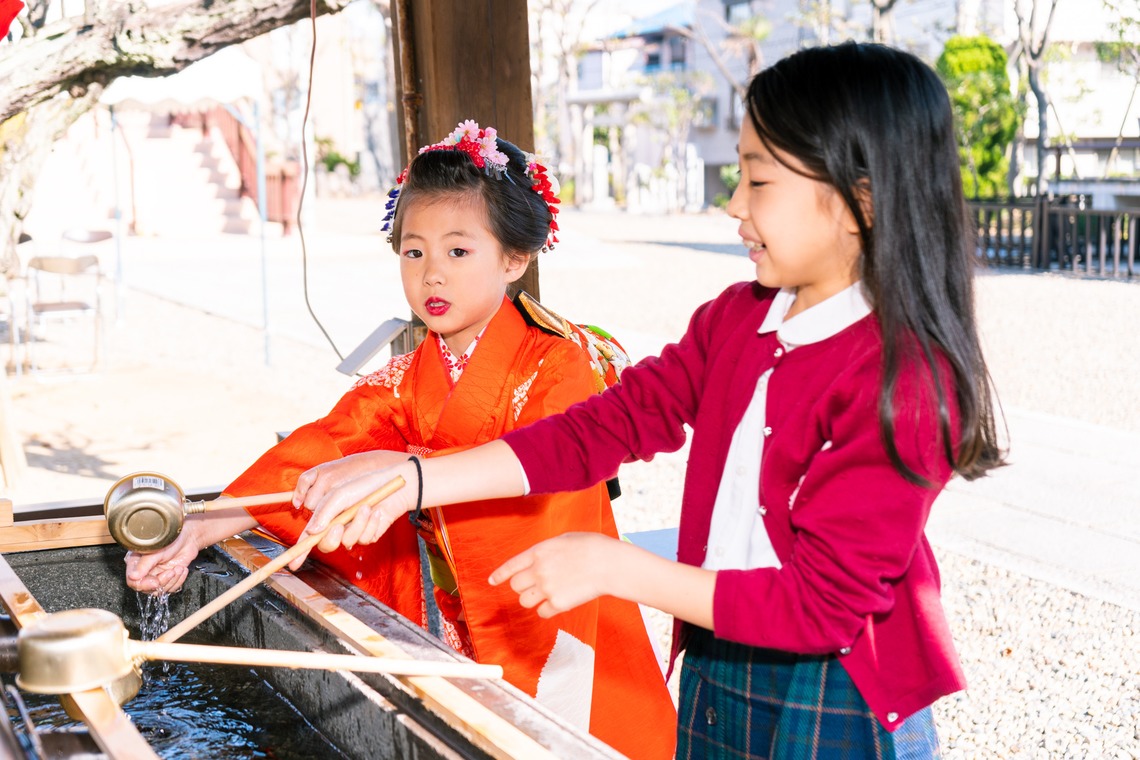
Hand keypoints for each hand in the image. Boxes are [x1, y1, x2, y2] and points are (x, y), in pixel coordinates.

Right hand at [124, 518, 205, 593]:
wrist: (189, 538)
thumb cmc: (171, 539)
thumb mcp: (156, 551)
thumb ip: (144, 564)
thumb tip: (133, 576)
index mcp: (136, 562)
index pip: (133, 581)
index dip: (144, 584)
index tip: (156, 582)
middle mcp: (144, 571)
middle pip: (147, 588)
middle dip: (162, 581)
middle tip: (171, 572)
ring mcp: (156, 575)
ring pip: (160, 590)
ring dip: (172, 580)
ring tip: (178, 568)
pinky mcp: (167, 578)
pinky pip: (170, 588)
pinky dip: (178, 580)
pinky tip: (181, 569)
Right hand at [288, 458, 420, 569]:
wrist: (392, 484)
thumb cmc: (364, 485)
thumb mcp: (339, 494)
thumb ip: (325, 511)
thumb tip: (312, 531)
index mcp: (327, 516)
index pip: (309, 537)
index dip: (299, 551)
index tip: (292, 564)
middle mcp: (339, 525)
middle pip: (326, 545)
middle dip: (331, 538)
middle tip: (339, 525)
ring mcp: (354, 531)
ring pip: (348, 541)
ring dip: (358, 524)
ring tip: (367, 507)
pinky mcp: (369, 534)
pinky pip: (365, 538)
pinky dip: (371, 524)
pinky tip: (377, 512)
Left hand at [488, 532, 619, 617]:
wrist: (609, 563)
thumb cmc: (591, 547)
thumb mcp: (563, 539)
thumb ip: (546, 551)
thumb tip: (537, 561)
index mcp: (538, 552)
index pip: (511, 566)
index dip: (500, 574)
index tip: (492, 581)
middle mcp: (538, 570)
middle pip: (516, 586)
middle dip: (524, 586)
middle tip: (538, 584)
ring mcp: (547, 588)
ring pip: (525, 601)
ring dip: (534, 599)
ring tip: (550, 592)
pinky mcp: (558, 604)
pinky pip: (542, 612)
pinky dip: (548, 610)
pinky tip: (560, 601)